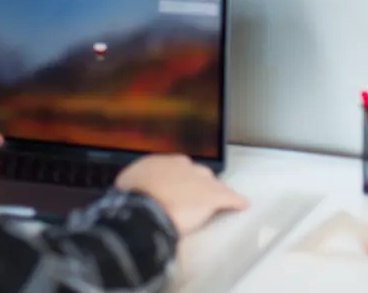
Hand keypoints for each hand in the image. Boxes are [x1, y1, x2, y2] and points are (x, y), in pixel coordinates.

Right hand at [115, 154, 247, 234]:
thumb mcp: (126, 184)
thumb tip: (132, 188)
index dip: (174, 181)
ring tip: (218, 201)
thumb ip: (135, 183)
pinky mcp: (214, 195)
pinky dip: (235, 202)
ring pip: (213, 184)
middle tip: (192, 198)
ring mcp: (200, 179)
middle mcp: (183, 165)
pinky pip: (229, 198)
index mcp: (161, 161)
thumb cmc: (132, 198)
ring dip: (215, 192)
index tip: (173, 190)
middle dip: (195, 185)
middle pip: (196, 174)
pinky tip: (241, 205)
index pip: (174, 168)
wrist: (146, 206)